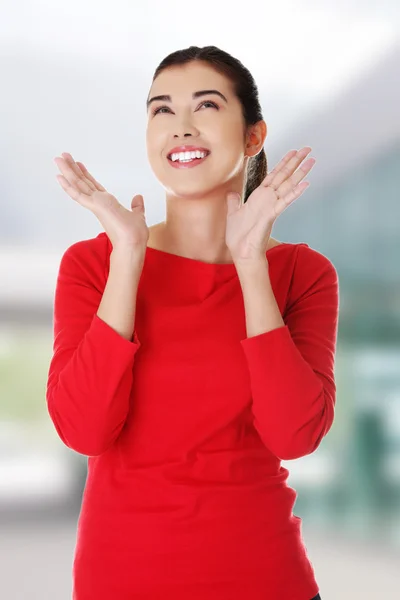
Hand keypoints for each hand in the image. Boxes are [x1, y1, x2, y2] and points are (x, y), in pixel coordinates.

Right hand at [54, 152, 148, 251]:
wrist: (133, 243)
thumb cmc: (134, 234)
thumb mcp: (138, 215)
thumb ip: (137, 206)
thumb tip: (139, 197)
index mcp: (107, 204)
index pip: (93, 186)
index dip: (85, 174)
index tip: (79, 164)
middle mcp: (98, 203)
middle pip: (82, 182)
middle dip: (72, 169)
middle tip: (62, 156)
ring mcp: (95, 205)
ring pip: (77, 185)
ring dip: (67, 171)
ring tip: (58, 159)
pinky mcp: (94, 207)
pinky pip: (78, 195)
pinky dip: (68, 186)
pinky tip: (59, 177)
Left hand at [225, 147, 314, 262]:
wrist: (242, 252)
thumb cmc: (239, 237)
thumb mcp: (233, 214)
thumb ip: (234, 202)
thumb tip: (231, 193)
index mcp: (258, 197)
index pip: (273, 176)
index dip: (283, 163)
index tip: (293, 152)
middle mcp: (267, 199)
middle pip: (283, 176)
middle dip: (295, 162)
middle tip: (308, 150)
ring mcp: (271, 206)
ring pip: (287, 186)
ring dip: (299, 173)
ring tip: (311, 162)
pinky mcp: (271, 215)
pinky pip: (284, 202)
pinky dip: (294, 193)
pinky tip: (305, 184)